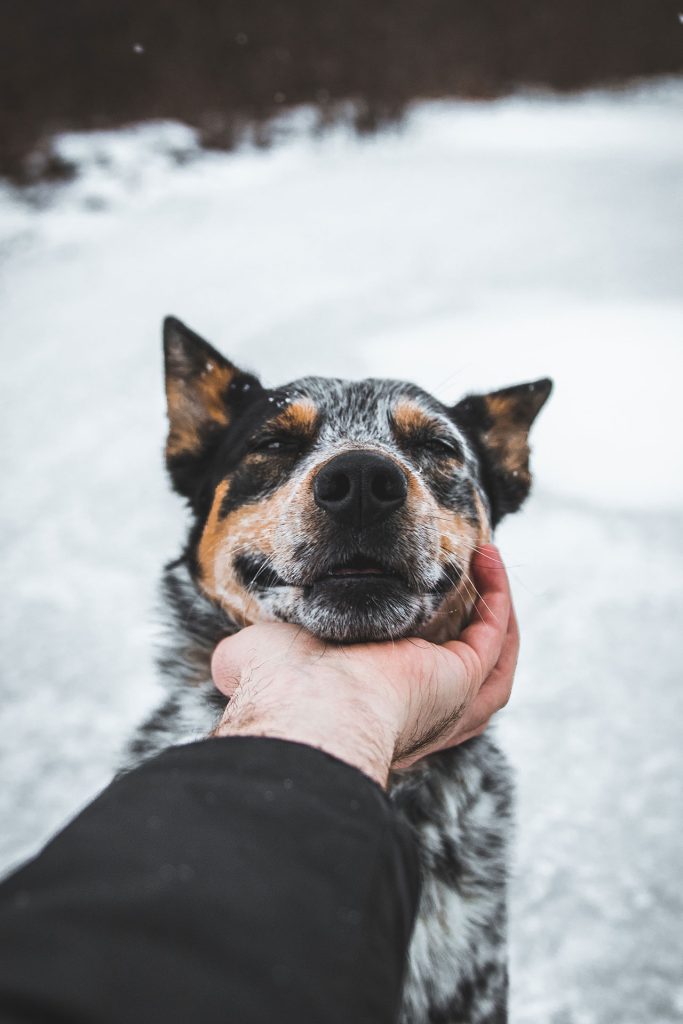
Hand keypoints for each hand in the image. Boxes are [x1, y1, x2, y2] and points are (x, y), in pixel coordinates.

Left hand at [211, 545, 518, 787]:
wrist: (306, 706)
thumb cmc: (279, 687)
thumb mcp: (257, 660)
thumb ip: (245, 658)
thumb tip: (226, 665)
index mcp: (368, 706)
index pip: (405, 676)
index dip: (417, 636)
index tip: (412, 592)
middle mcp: (413, 710)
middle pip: (463, 672)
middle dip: (471, 623)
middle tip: (467, 577)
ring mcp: (445, 698)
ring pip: (492, 660)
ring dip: (495, 609)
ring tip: (486, 565)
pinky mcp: (464, 679)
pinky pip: (495, 634)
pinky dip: (497, 596)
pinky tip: (485, 559)